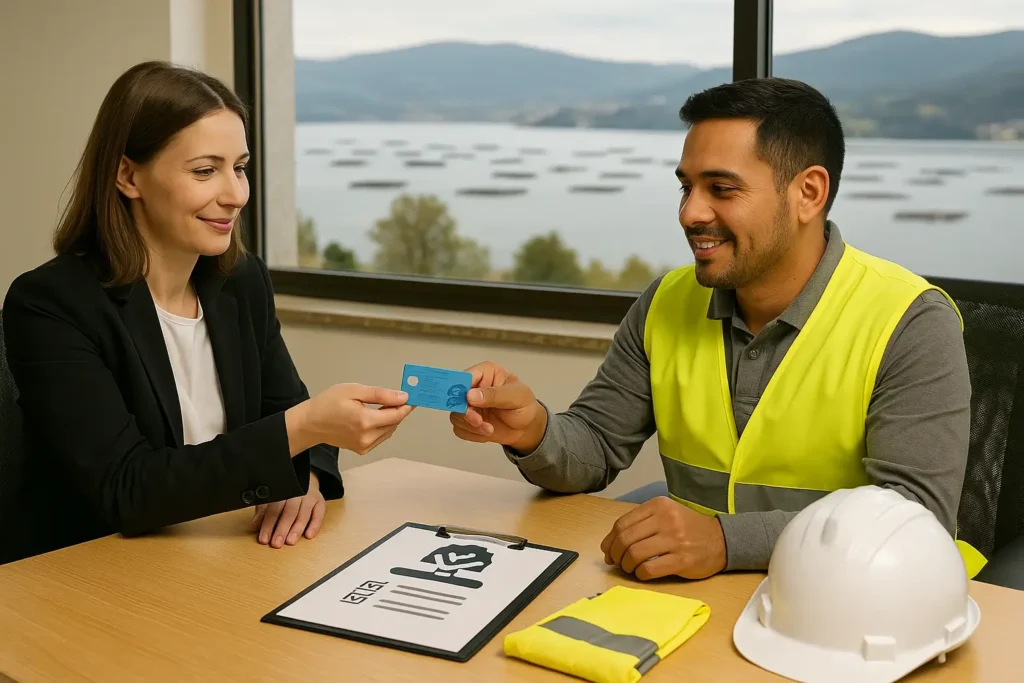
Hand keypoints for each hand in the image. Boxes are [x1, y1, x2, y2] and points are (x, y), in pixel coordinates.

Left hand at [252, 471, 325, 548]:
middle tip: (277, 543)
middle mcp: (297, 492)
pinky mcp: (320, 501)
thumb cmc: (284, 492)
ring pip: (304, 514)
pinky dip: (315, 525)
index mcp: (282, 490)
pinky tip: (308, 535)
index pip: (274, 508)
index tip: (264, 539)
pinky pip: (319, 514)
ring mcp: (310, 496)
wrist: (304, 479)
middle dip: (282, 529)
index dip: (268, 524)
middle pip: (289, 512)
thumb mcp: (271, 498)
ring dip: (297, 529)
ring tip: (290, 541)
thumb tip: (255, 526)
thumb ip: (263, 511)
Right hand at [293, 383, 412, 454]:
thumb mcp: (354, 390)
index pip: (396, 415)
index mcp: (365, 421)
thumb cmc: (328, 403)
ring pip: (389, 430)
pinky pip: (380, 436)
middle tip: (395, 397)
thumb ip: (380, 394)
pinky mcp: (362, 449)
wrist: (310, 423)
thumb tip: (402, 397)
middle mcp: (367, 437)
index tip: (413, 397)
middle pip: (394, 423)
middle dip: (398, 410)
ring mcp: (364, 446)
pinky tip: (372, 416)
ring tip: (380, 405)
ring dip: (390, 418)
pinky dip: (382, 426)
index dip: (407, 405)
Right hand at [449, 361, 546, 452]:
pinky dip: (472, 434)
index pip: (465, 376)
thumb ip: (495, 395)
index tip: (466, 402)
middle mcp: (474, 387)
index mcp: (485, 373)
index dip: (461, 389)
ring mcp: (469, 405)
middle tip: (478, 421)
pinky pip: (459, 429)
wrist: (528, 428)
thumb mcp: (516, 396)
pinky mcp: (468, 421)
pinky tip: (487, 433)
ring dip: (471, 426)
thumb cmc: (525, 405)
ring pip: (456, 415)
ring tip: (489, 429)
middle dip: (466, 412)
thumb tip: (470, 395)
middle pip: (455, 397)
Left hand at [600, 497, 726, 579]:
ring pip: (635, 554)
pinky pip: (650, 569)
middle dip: (615, 554)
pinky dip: (640, 574)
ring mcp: (674, 539)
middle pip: (626, 539)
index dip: (610, 540)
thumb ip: (640, 524)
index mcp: (658, 506)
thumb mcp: (666, 515)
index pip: (622, 523)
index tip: (608, 551)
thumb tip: (610, 546)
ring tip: (630, 568)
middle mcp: (666, 519)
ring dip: (627, 565)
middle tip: (616, 562)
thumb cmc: (689, 528)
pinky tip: (643, 573)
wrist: (722, 540)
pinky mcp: (682, 560)